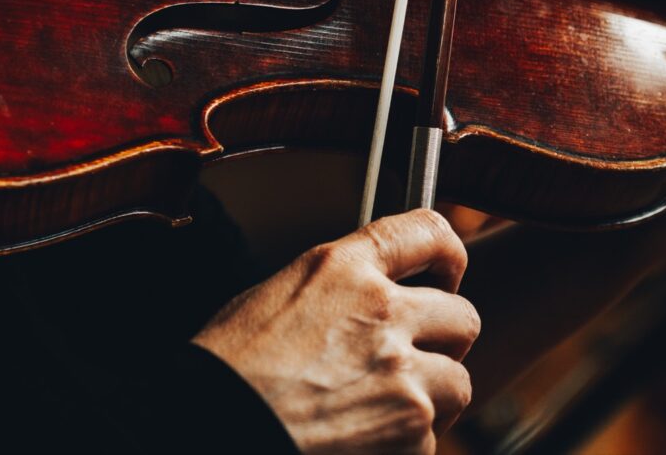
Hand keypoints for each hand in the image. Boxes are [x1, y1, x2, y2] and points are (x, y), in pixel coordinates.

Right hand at [193, 209, 480, 454]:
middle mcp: (381, 311)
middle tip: (412, 366)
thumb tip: (370, 298)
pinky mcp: (410, 427)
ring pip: (456, 382)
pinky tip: (361, 446)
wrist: (204, 432)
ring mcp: (401, 371)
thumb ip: (335, 291)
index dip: (447, 254)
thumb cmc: (221, 379)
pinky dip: (405, 447)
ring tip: (381, 417)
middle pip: (461, 316)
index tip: (449, 273)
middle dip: (443, 344)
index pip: (427, 232)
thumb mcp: (269, 301)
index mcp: (342, 269)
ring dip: (430, 401)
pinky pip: (430, 438)